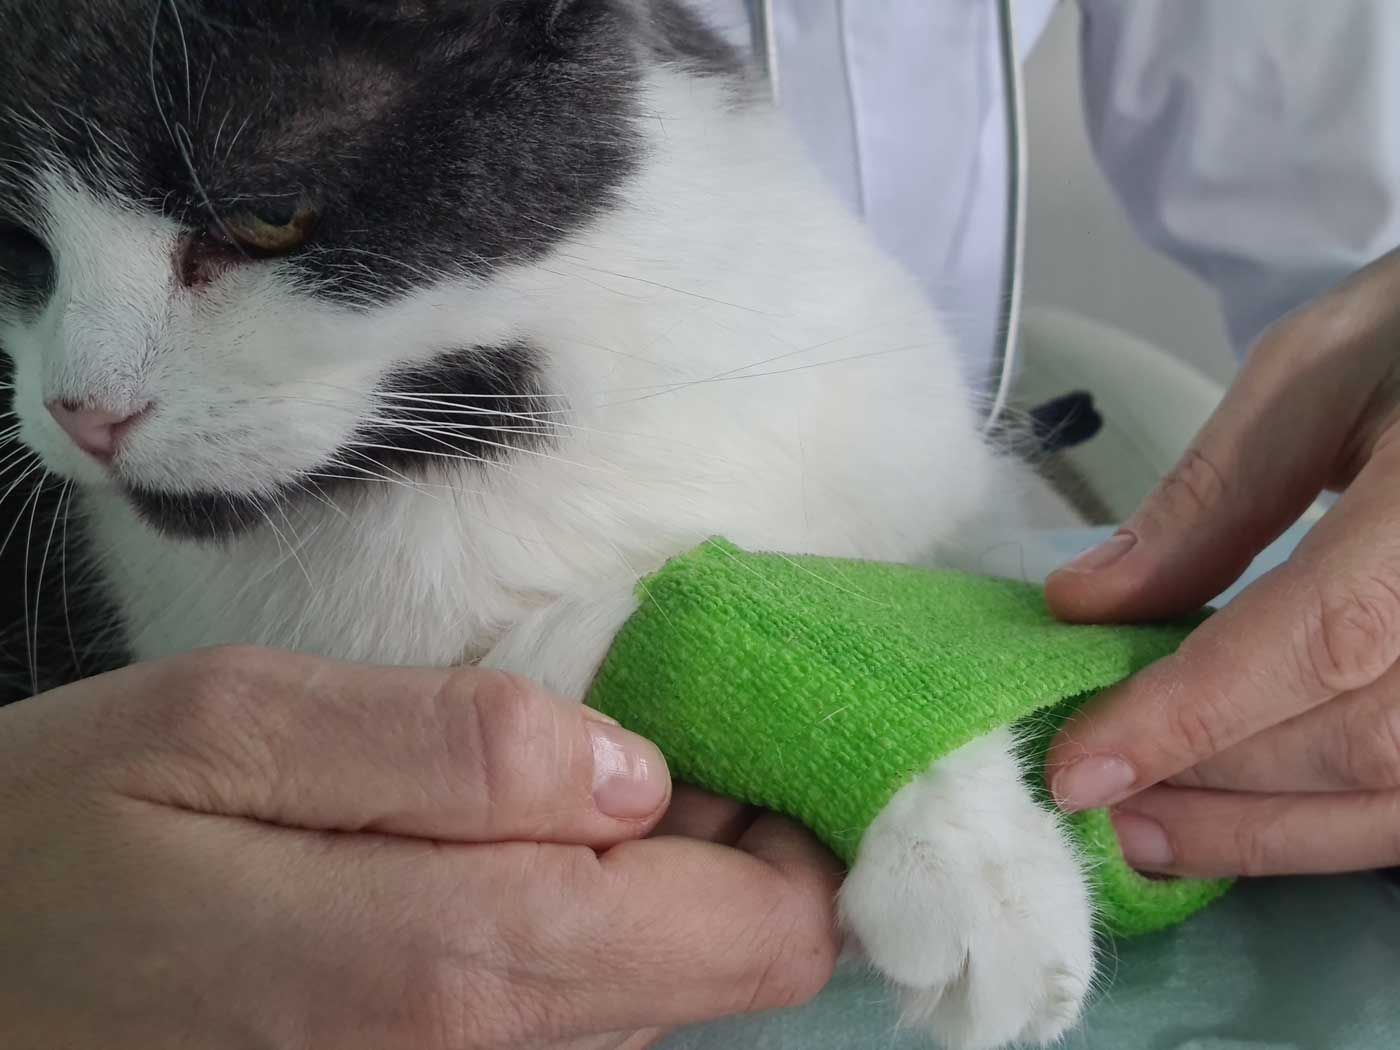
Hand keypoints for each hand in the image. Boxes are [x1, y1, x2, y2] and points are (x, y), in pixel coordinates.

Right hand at [0, 648, 839, 1048]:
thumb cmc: (58, 836)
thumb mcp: (230, 726)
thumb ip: (450, 745)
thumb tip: (633, 770)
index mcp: (459, 966)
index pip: (753, 935)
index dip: (787, 829)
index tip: (739, 732)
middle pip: (722, 969)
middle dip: (721, 843)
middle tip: (637, 730)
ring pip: (651, 995)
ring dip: (647, 881)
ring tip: (554, 782)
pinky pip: (570, 1017)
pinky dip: (581, 927)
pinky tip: (498, 850)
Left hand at [1043, 247, 1399, 878]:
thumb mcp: (1315, 373)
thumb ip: (1208, 501)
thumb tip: (1084, 609)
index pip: (1324, 635)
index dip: (1193, 717)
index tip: (1078, 768)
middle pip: (1361, 737)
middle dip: (1210, 782)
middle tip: (1088, 795)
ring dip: (1264, 831)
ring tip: (1146, 831)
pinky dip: (1334, 825)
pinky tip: (1247, 820)